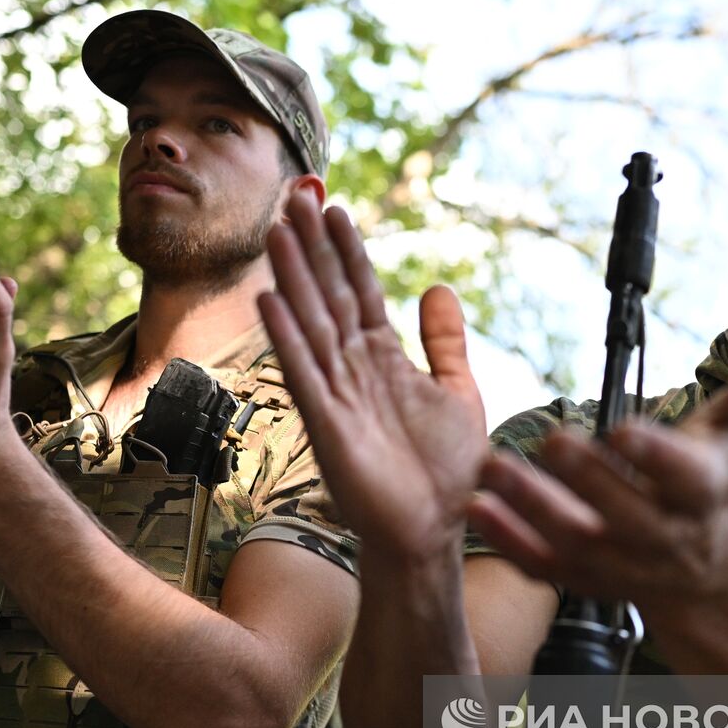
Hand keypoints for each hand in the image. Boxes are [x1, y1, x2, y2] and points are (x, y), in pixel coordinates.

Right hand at [258, 191, 487, 557]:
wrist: (432, 531)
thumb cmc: (445, 471)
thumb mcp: (457, 392)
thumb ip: (445, 343)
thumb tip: (439, 287)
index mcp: (384, 359)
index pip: (363, 292)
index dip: (348, 250)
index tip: (335, 207)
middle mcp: (355, 369)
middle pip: (330, 296)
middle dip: (313, 248)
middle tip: (294, 196)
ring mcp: (338, 395)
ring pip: (312, 325)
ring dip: (293, 279)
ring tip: (277, 231)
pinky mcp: (327, 425)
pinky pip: (304, 374)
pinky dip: (287, 338)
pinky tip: (270, 301)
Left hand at [468, 311, 727, 606]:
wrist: (702, 572)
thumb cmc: (716, 479)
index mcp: (705, 492)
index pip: (685, 477)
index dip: (655, 456)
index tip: (621, 428)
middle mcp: (666, 536)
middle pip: (626, 513)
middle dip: (587, 478)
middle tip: (550, 439)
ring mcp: (622, 564)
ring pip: (577, 541)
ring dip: (533, 506)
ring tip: (492, 467)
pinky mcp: (583, 579)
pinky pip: (543, 565)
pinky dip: (509, 540)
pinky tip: (476, 506)